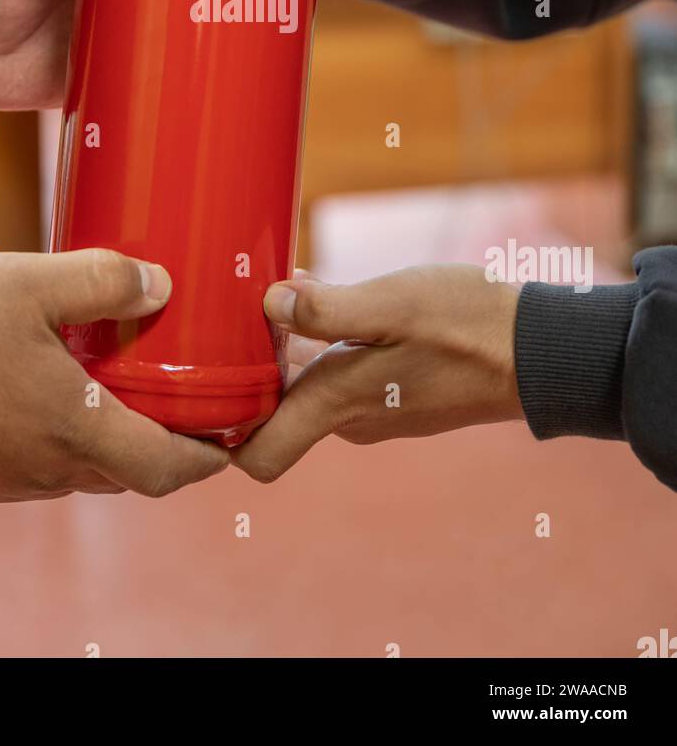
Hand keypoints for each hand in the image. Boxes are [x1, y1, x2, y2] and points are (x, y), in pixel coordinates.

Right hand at [0, 249, 227, 505]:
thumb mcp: (32, 280)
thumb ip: (104, 279)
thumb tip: (162, 284)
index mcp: (74, 428)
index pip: (165, 471)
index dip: (205, 460)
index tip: (227, 443)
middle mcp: (44, 471)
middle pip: (123, 474)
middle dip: (156, 447)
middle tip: (174, 406)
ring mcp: (1, 483)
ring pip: (74, 475)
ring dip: (99, 443)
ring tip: (105, 393)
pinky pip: (27, 473)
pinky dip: (50, 446)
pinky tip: (38, 400)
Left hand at [232, 265, 521, 482]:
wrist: (540, 351)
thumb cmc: (470, 326)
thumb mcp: (396, 304)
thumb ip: (329, 308)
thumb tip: (268, 303)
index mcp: (338, 404)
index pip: (257, 457)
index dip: (220, 432)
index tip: (205, 377)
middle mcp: (348, 418)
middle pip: (272, 411)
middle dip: (246, 368)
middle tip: (226, 310)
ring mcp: (371, 408)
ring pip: (303, 387)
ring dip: (282, 347)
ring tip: (266, 289)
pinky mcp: (390, 389)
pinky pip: (335, 373)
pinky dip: (316, 342)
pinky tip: (315, 292)